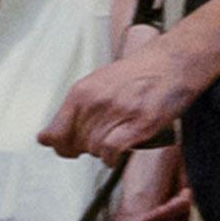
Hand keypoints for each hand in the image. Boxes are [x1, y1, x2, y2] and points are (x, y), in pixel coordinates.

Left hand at [42, 38, 203, 160]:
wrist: (172, 62)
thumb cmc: (138, 74)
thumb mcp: (99, 84)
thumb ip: (77, 108)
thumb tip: (48, 138)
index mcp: (81, 92)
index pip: (54, 133)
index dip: (59, 146)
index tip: (66, 150)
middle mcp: (94, 102)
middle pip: (75, 144)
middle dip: (84, 149)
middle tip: (99, 142)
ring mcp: (116, 112)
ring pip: (93, 149)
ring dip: (102, 152)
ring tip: (115, 140)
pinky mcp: (138, 123)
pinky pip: (111, 151)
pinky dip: (112, 158)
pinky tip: (117, 154)